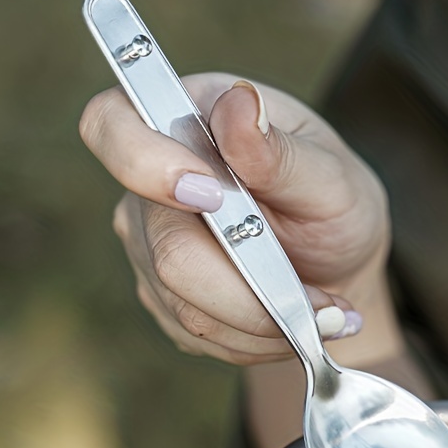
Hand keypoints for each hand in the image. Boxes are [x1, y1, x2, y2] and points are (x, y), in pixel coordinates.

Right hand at [79, 74, 389, 363]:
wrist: (335, 263)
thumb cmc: (332, 202)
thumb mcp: (329, 173)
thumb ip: (281, 152)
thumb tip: (240, 105)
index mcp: (185, 124)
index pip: (112, 126)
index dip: (146, 165)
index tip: (211, 196)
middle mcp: (151, 189)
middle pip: (167, 250)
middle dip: (252, 293)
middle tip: (326, 308)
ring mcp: (151, 248)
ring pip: (188, 308)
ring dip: (267, 325)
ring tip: (327, 317)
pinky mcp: (165, 299)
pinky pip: (201, 336)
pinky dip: (259, 342)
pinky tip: (297, 325)